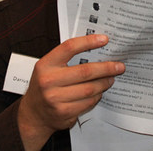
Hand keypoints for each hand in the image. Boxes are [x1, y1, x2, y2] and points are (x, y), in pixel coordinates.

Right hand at [17, 34, 124, 149]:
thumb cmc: (45, 86)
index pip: (69, 47)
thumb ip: (67, 58)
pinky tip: (99, 92)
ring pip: (89, 89)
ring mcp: (55, 98)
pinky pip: (88, 102)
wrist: (33, 114)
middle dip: (106, 68)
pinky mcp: (64, 112)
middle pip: (85, 71)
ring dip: (104, 83)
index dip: (88, 42)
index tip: (105, 40)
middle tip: (119, 66)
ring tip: (111, 79)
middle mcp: (48, 81)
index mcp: (45, 64)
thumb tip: (96, 47)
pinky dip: (97, 96)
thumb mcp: (49, 68)